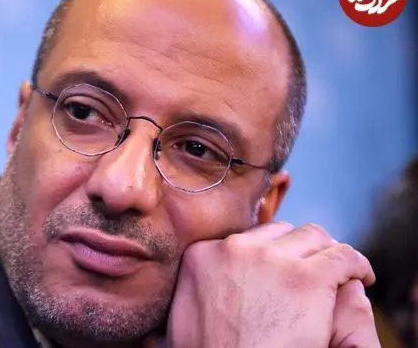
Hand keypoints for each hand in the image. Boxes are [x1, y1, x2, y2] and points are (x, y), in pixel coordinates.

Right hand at [165, 222, 375, 347]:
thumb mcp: (183, 313)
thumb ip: (195, 283)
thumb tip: (197, 278)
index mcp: (203, 254)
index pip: (248, 236)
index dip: (271, 251)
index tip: (283, 266)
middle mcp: (234, 248)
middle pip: (281, 232)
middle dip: (299, 250)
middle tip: (313, 271)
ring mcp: (271, 260)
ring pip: (314, 238)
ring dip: (327, 255)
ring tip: (340, 272)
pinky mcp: (306, 278)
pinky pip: (343, 257)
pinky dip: (357, 265)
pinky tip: (360, 276)